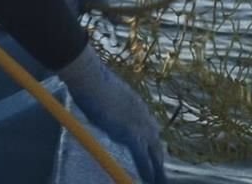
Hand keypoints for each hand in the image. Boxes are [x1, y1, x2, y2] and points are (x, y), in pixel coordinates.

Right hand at [58, 45, 165, 183]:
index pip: (149, 125)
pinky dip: (146, 170)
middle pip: (155, 140)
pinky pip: (142, 157)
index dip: (151, 140)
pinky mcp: (131, 133)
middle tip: (161, 172)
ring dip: (156, 167)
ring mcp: (138, 124)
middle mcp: (142, 114)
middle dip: (158, 156)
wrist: (90, 77)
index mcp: (136, 103)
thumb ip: (109, 105)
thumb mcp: (104, 93)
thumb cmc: (90, 81)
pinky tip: (149, 181)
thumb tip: (101, 110)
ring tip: (159, 181)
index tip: (153, 150)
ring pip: (154, 150)